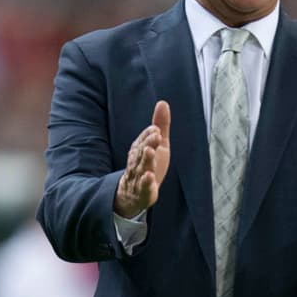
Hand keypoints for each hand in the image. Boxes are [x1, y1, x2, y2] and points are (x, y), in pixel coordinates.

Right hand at [114, 100, 170, 217]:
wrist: (134, 194)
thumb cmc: (149, 165)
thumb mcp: (158, 144)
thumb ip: (161, 125)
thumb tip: (162, 102)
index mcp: (139, 150)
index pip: (142, 141)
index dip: (149, 135)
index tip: (157, 129)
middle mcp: (137, 162)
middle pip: (141, 152)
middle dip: (148, 143)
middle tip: (156, 135)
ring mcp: (138, 177)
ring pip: (141, 168)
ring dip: (146, 159)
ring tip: (151, 151)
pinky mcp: (143, 191)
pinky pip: (143, 187)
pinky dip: (145, 182)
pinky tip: (149, 176)